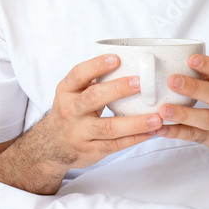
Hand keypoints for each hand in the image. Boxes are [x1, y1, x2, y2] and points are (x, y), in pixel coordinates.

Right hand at [29, 54, 162, 171]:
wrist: (52, 146)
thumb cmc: (70, 112)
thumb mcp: (72, 94)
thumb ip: (92, 81)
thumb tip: (127, 63)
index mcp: (66, 91)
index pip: (78, 75)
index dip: (96, 65)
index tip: (116, 58)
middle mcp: (70, 111)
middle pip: (93, 98)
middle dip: (118, 89)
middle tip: (140, 83)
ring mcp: (80, 132)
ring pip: (109, 127)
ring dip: (135, 123)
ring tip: (156, 118)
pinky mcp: (91, 150)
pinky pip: (115, 145)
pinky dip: (135, 139)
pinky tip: (150, 133)